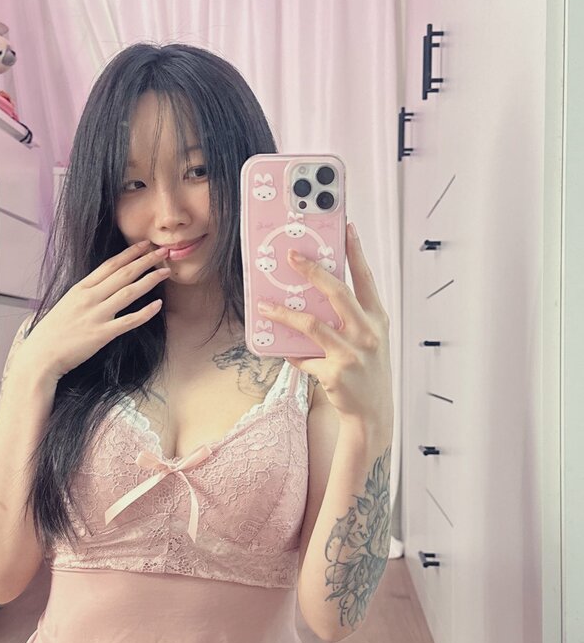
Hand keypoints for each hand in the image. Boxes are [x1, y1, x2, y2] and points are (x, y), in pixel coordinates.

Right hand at [16, 240, 170, 380]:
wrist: (41, 355)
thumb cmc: (53, 332)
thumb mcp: (66, 304)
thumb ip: (85, 294)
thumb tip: (102, 286)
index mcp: (80, 288)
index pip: (110, 265)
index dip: (130, 253)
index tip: (146, 245)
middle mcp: (89, 298)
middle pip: (123, 273)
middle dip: (146, 260)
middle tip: (164, 251)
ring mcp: (96, 315)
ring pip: (128, 292)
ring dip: (150, 280)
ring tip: (166, 271)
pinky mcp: (102, 334)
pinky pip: (128, 321)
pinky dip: (145, 312)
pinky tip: (158, 305)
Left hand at [257, 223, 392, 427]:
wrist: (372, 414)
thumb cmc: (367, 371)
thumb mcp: (369, 340)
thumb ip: (351, 318)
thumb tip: (316, 294)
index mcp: (377, 319)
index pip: (365, 279)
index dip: (356, 252)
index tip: (347, 227)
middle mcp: (368, 333)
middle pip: (337, 293)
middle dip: (313, 271)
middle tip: (292, 256)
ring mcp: (351, 354)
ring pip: (312, 324)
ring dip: (284, 314)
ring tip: (265, 306)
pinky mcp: (334, 373)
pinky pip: (303, 356)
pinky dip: (291, 352)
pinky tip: (281, 349)